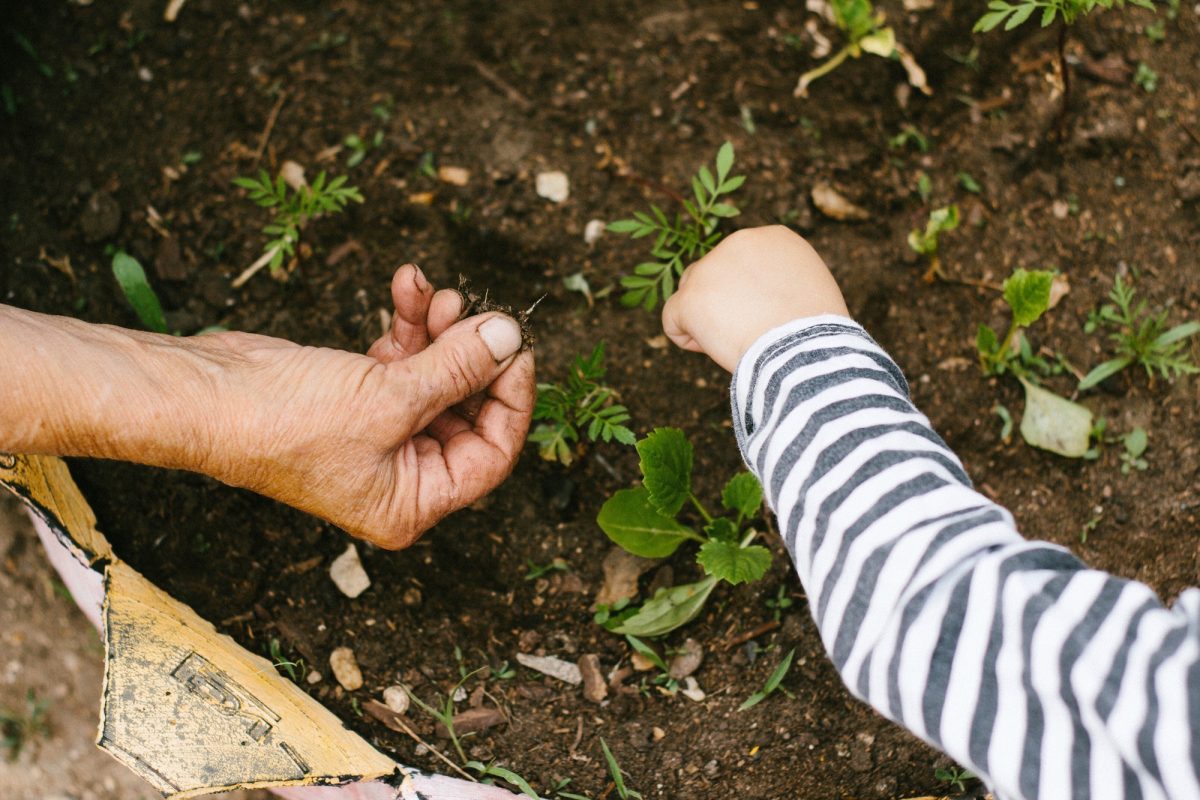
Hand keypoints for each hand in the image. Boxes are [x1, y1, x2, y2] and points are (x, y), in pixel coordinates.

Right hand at [206, 265, 534, 548]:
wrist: (206, 394)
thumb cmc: (285, 421)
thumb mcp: (390, 397)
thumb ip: (459, 367)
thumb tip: (511, 337)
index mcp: (413, 502)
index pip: (492, 454)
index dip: (512, 399)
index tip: (516, 347)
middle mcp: (400, 475)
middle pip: (468, 410)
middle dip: (473, 354)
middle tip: (474, 309)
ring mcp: (380, 435)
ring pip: (437, 377)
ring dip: (442, 330)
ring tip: (438, 293)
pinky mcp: (359, 397)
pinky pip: (403, 360)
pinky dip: (408, 324)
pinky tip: (406, 285)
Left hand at [661, 226, 849, 371]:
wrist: (805, 350)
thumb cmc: (816, 332)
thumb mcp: (810, 289)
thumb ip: (782, 280)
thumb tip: (763, 296)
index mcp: (773, 238)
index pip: (742, 261)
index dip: (749, 293)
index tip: (768, 316)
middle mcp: (738, 242)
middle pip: (713, 273)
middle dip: (722, 302)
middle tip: (748, 331)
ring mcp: (709, 269)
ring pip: (691, 293)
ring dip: (704, 318)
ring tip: (732, 341)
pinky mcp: (690, 298)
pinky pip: (671, 319)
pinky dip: (685, 337)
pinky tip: (709, 348)